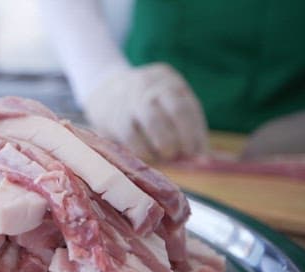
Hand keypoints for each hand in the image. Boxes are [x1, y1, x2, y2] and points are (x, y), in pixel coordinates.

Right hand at [83, 63, 207, 160]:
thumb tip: (200, 157)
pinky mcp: (113, 115)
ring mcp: (130, 98)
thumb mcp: (164, 102)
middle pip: (176, 110)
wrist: (104, 91)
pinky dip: (143, 150)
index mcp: (169, 81)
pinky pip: (131, 136)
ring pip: (154, 122)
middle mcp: (151, 85)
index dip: (195, 133)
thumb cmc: (144, 106)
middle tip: (181, 155)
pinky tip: (146, 155)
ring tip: (165, 156)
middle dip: (183, 138)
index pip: (188, 107)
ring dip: (164, 144)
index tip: (199, 154)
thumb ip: (183, 125)